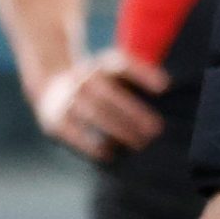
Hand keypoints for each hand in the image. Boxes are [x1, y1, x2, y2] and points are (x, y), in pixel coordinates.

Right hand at [34, 49, 168, 160]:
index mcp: (105, 64)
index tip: (165, 87)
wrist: (52, 83)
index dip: (144, 74)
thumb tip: (167, 92)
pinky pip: (74, 131)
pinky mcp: (56, 117)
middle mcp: (86, 78)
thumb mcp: (117, 72)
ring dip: (118, 129)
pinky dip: (91, 144)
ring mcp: (70, 96)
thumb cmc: (101, 82)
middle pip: (111, 94)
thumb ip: (139, 79)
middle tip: (156, 130)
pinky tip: (109, 153)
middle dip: (134, 113)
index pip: (124, 65)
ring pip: (95, 112)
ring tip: (139, 143)